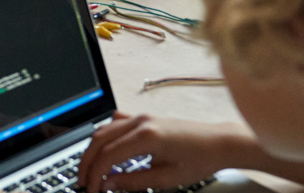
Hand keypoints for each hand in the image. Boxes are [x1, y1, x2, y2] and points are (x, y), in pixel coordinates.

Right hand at [77, 113, 242, 192]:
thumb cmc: (200, 160)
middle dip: (87, 162)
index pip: (108, 155)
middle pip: (99, 140)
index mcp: (146, 136)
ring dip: (94, 150)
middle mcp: (140, 122)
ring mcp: (141, 117)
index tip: (92, 189)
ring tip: (91, 170)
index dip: (95, 174)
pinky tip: (104, 150)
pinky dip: (105, 137)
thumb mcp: (167, 178)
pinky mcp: (144, 118)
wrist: (219, 143)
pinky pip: (116, 124)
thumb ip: (133, 181)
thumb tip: (109, 184)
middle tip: (84, 181)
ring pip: (104, 130)